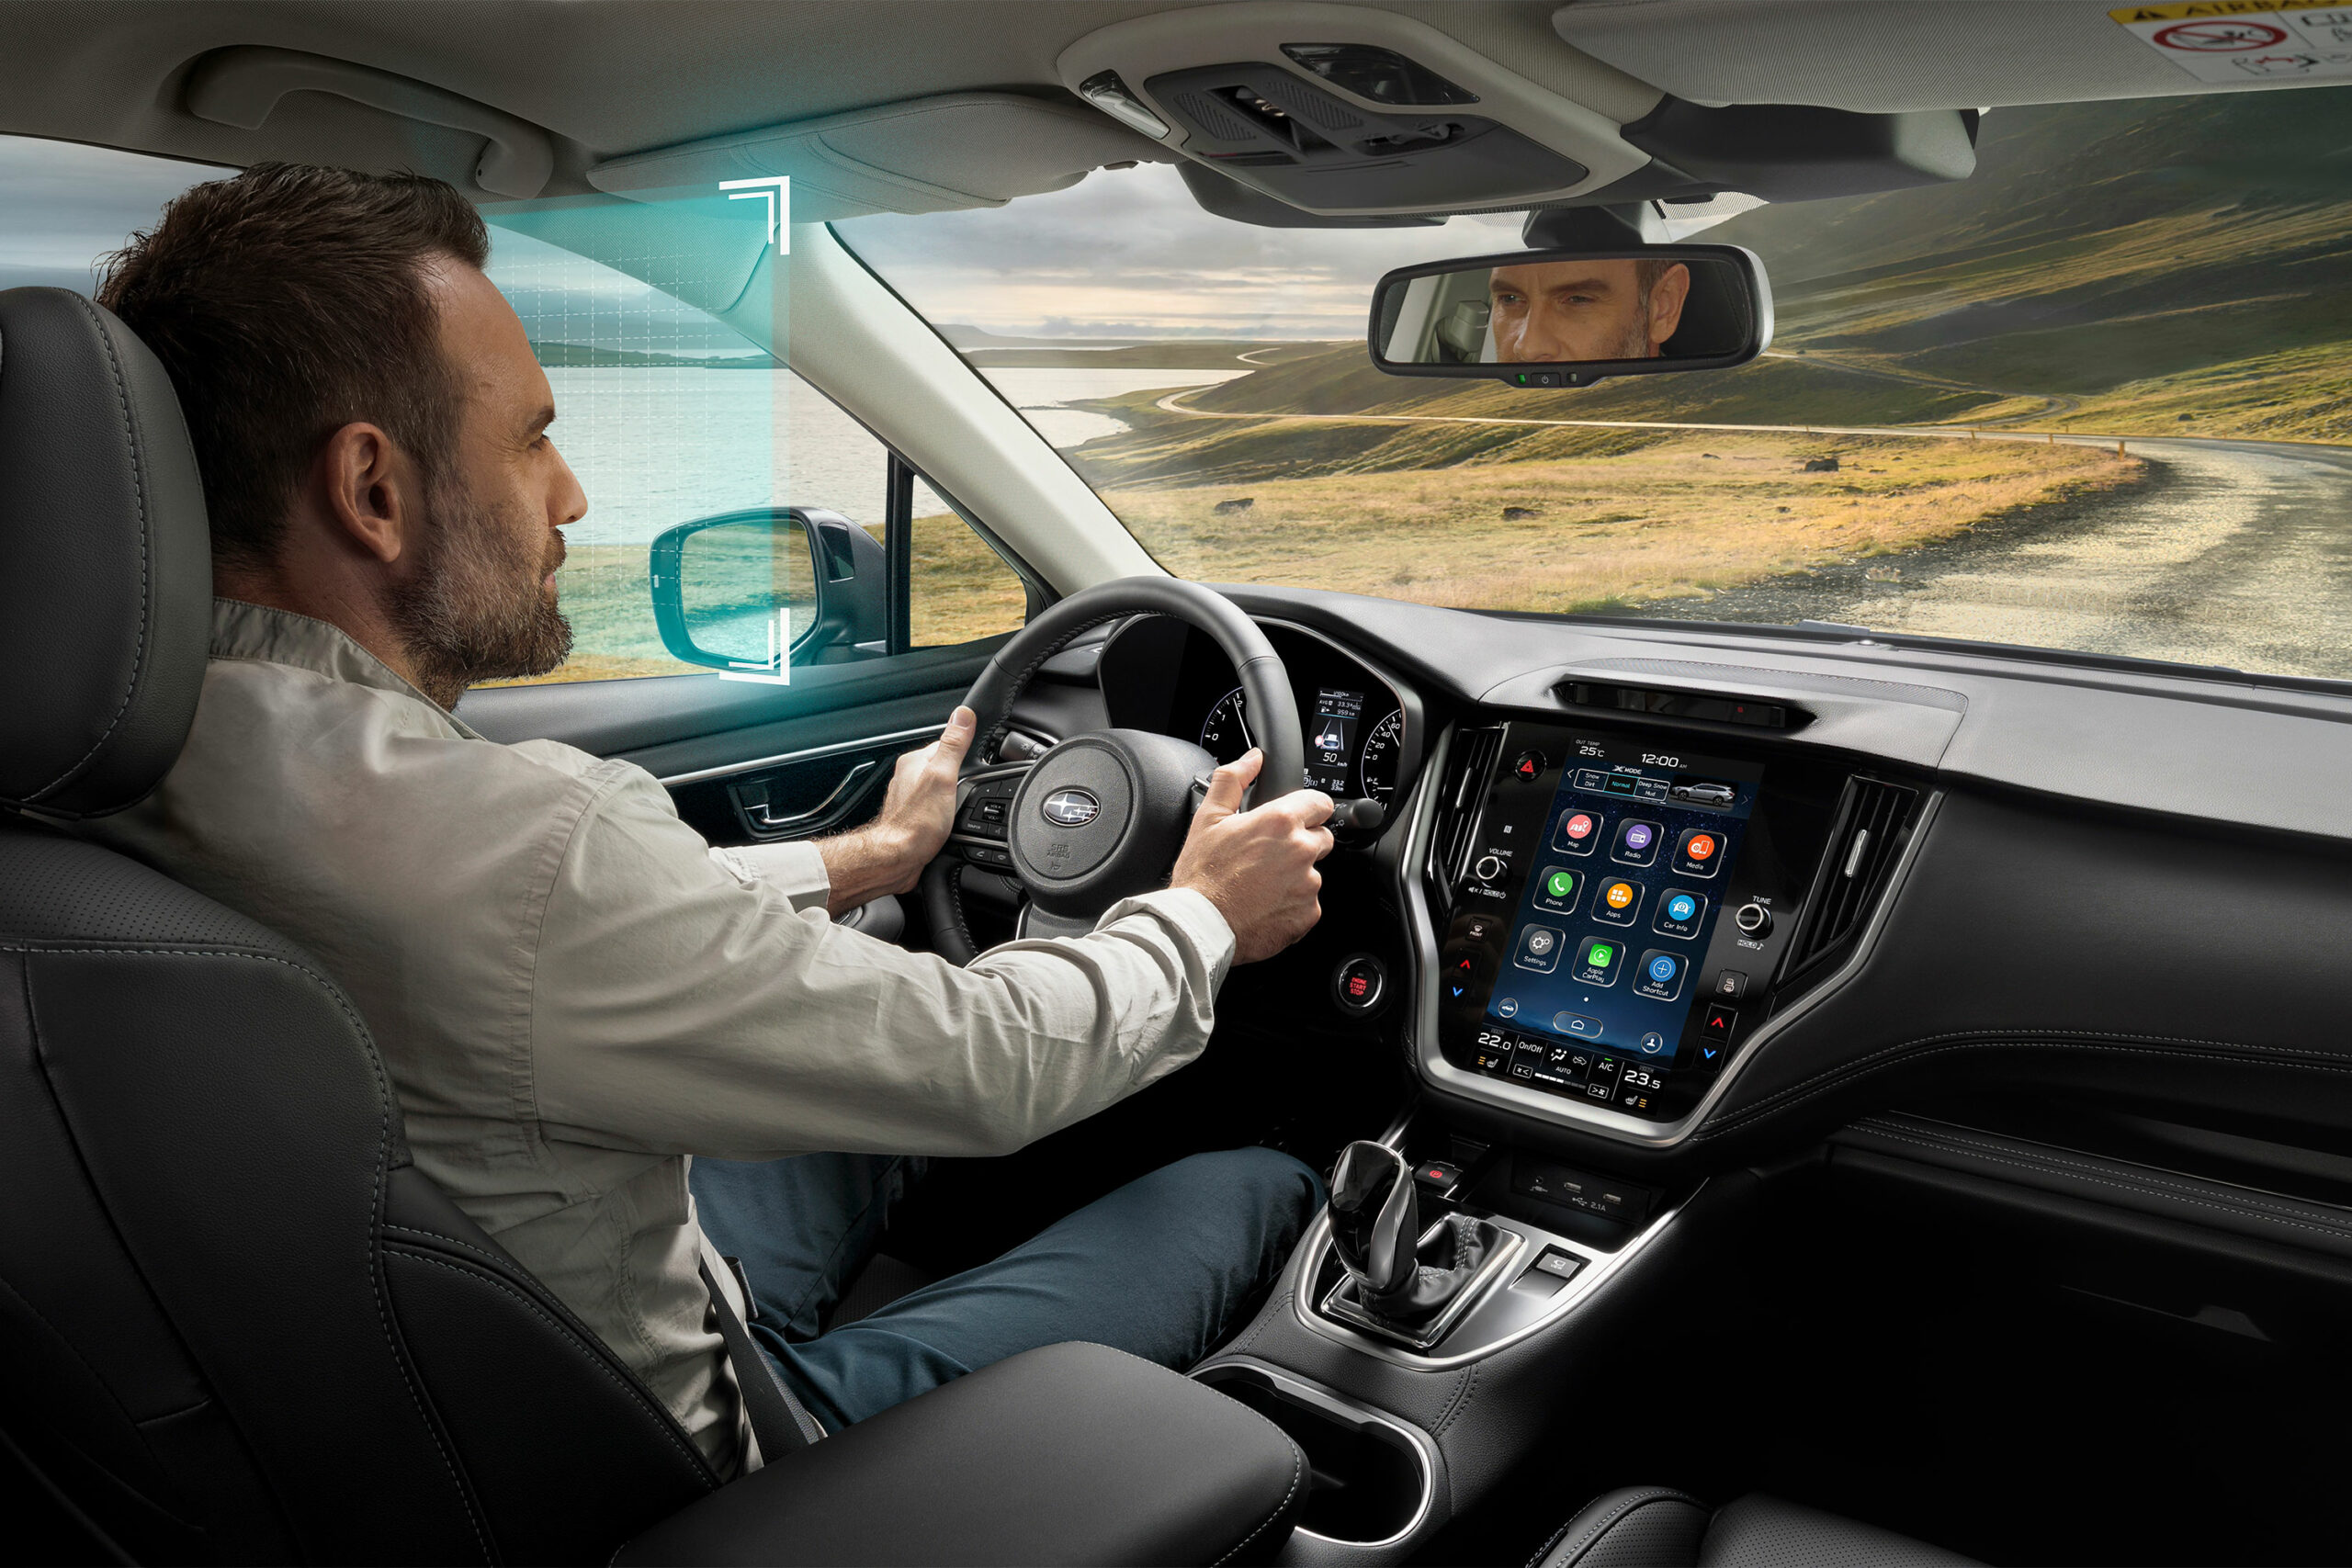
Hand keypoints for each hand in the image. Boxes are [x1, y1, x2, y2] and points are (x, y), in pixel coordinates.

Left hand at [818, 706, 974, 913]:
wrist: (898, 859)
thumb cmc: (916, 823)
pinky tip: (949, 824)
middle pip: (945, 768)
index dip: (965, 756)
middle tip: (965, 796)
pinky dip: (946, 814)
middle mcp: (909, 776)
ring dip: (953, 799)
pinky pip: (936, 808)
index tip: (974, 768)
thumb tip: (964, 714)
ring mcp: (910, 797)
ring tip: (956, 812)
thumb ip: (954, 745)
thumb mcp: (943, 777)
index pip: (947, 745)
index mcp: (915, 761)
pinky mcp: (914, 816)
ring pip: (941, 789)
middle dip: (960, 780)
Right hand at [1171, 749, 1334, 963]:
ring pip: (1313, 873)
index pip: (1320, 803)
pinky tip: (1266, 904)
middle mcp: (1301, 850)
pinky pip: (1308, 904)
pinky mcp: (1308, 914)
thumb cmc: (1202, 874)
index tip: (1296, 818)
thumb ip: (1233, 779)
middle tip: (1268, 855)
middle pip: (1321, 838)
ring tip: (1261, 884)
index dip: (1307, 809)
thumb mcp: (1208, 817)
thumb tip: (1253, 759)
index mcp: (1281, 821)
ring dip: (1295, 875)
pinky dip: (1292, 904)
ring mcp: (1308, 884)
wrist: (1200, 925)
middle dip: (1300, 842)